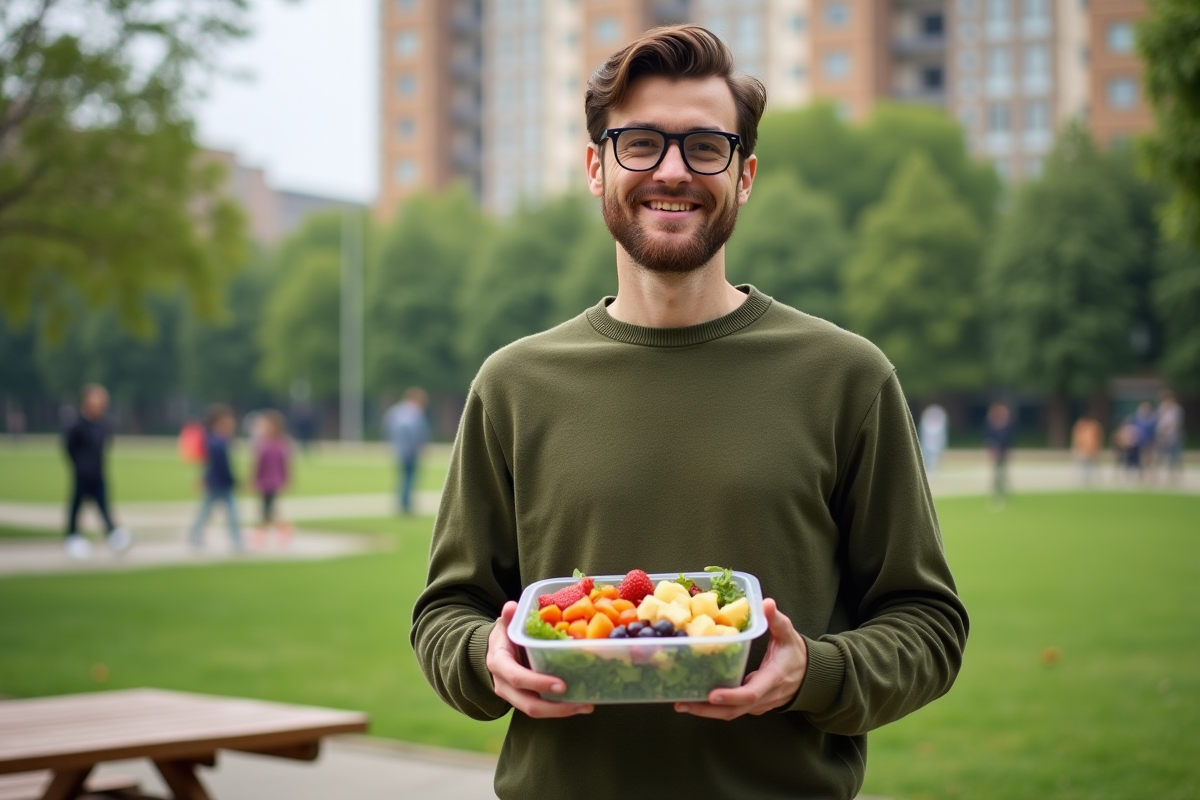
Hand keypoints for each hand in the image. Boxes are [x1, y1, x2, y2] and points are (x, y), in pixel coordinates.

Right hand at [486, 601, 593, 717]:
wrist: (495, 653)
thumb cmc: (504, 637)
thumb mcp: (504, 625)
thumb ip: (509, 617)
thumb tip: (511, 605)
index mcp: (499, 664)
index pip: (517, 678)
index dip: (538, 683)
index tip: (562, 685)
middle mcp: (504, 685)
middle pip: (529, 704)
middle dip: (556, 707)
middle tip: (582, 703)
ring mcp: (514, 696)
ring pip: (537, 711)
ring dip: (562, 711)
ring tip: (587, 706)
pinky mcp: (525, 700)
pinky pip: (542, 708)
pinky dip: (561, 708)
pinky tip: (580, 704)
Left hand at [674, 598, 807, 720]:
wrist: (809, 676)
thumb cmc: (796, 653)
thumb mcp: (788, 634)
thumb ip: (776, 620)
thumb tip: (766, 603)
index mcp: (772, 679)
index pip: (750, 694)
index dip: (731, 696)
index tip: (711, 694)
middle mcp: (764, 697)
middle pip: (734, 711)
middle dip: (707, 710)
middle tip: (682, 703)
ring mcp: (758, 705)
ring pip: (731, 714)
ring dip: (706, 711)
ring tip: (681, 703)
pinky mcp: (752, 706)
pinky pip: (732, 710)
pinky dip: (713, 708)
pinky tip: (694, 699)